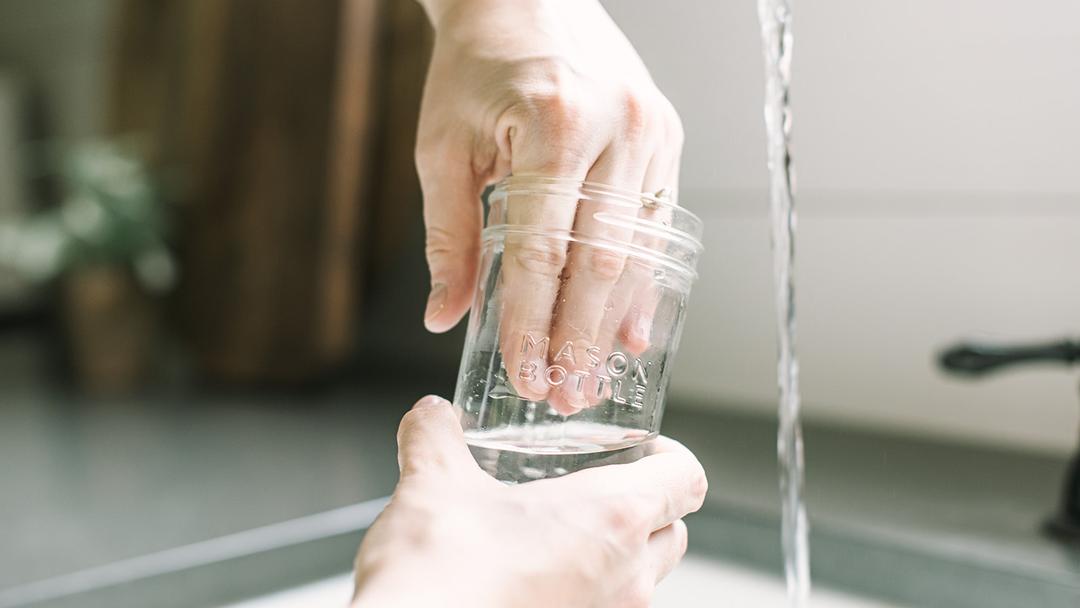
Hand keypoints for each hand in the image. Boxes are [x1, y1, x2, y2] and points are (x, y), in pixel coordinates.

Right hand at [351, 395, 707, 607]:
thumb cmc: (443, 572)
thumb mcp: (433, 482)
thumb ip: (437, 435)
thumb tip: (434, 414)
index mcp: (613, 516)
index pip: (688, 478)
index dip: (671, 455)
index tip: (640, 446)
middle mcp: (627, 572)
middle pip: (676, 530)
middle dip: (650, 504)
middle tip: (600, 485)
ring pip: (646, 576)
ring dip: (620, 550)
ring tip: (564, 532)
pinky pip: (606, 606)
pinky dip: (588, 587)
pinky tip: (536, 575)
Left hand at [415, 0, 683, 410]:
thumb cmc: (476, 66)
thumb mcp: (443, 146)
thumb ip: (448, 236)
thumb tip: (446, 315)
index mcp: (553, 125)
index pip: (542, 252)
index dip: (533, 323)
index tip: (525, 373)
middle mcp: (616, 128)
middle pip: (601, 262)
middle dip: (580, 339)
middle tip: (566, 394)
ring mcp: (651, 131)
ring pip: (637, 250)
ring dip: (615, 322)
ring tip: (595, 375)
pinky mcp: (667, 136)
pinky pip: (657, 224)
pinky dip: (642, 281)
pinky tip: (631, 328)